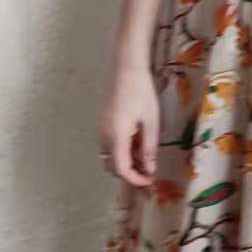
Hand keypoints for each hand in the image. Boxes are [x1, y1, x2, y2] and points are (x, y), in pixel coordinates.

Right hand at [98, 63, 159, 188]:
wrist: (125, 68)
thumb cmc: (141, 92)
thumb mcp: (151, 121)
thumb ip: (149, 147)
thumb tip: (149, 169)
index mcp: (116, 136)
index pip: (121, 169)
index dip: (135, 180)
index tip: (149, 184)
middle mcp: (103, 136)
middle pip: (113, 166)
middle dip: (131, 174)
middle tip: (150, 176)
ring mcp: (100, 130)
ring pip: (111, 157)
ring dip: (127, 162)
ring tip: (147, 158)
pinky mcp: (102, 124)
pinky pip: (110, 145)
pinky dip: (123, 151)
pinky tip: (138, 144)